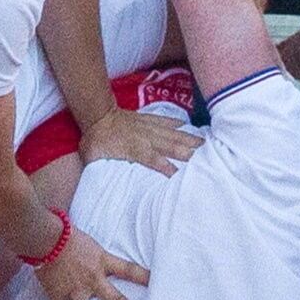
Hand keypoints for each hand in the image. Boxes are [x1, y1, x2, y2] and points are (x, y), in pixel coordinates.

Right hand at [35, 223, 145, 299]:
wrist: (46, 237)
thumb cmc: (67, 235)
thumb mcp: (91, 243)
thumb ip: (98, 255)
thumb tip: (101, 258)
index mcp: (102, 262)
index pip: (130, 270)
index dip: (145, 277)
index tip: (159, 285)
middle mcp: (92, 279)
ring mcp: (74, 289)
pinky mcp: (56, 292)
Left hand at [79, 107, 200, 176]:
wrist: (96, 114)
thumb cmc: (95, 140)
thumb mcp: (92, 158)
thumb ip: (99, 170)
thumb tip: (102, 184)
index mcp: (134, 148)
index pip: (153, 159)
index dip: (166, 167)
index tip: (179, 176)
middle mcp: (146, 137)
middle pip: (170, 145)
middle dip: (188, 152)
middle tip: (207, 159)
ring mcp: (149, 127)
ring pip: (173, 133)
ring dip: (189, 139)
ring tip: (206, 144)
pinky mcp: (149, 119)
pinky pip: (166, 121)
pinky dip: (178, 123)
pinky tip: (190, 126)